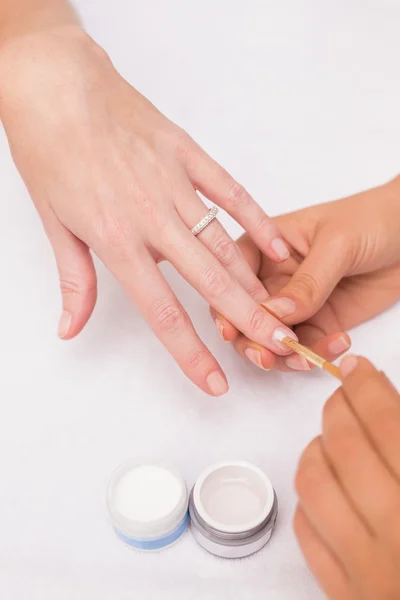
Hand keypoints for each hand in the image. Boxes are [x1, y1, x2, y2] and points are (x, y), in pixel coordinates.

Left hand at [0, 25, 295, 395]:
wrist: (56, 85)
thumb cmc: (50, 149)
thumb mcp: (52, 222)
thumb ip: (74, 281)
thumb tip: (71, 328)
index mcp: (116, 238)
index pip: (161, 310)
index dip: (190, 352)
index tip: (214, 380)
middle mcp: (152, 216)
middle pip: (210, 281)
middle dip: (248, 319)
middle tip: (280, 345)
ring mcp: (175, 183)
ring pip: (225, 242)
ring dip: (254, 280)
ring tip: (280, 310)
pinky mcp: (188, 154)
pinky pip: (231, 192)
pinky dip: (256, 220)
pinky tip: (276, 246)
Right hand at [211, 180, 399, 370]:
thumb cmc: (371, 219)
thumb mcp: (335, 244)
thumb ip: (307, 281)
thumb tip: (275, 314)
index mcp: (264, 246)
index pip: (232, 276)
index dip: (227, 303)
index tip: (233, 328)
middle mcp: (272, 278)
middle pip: (244, 315)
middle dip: (252, 339)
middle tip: (268, 355)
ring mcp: (295, 303)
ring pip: (271, 339)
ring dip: (283, 355)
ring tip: (306, 358)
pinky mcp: (319, 322)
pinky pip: (307, 346)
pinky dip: (317, 354)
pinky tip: (340, 343)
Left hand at [294, 356, 399, 599]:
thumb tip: (389, 407)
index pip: (388, 425)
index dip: (368, 388)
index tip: (359, 368)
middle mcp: (397, 534)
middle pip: (345, 447)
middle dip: (338, 407)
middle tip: (343, 394)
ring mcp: (366, 572)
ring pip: (314, 486)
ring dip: (316, 448)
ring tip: (330, 437)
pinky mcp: (347, 599)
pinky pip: (309, 536)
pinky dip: (310, 501)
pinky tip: (326, 489)